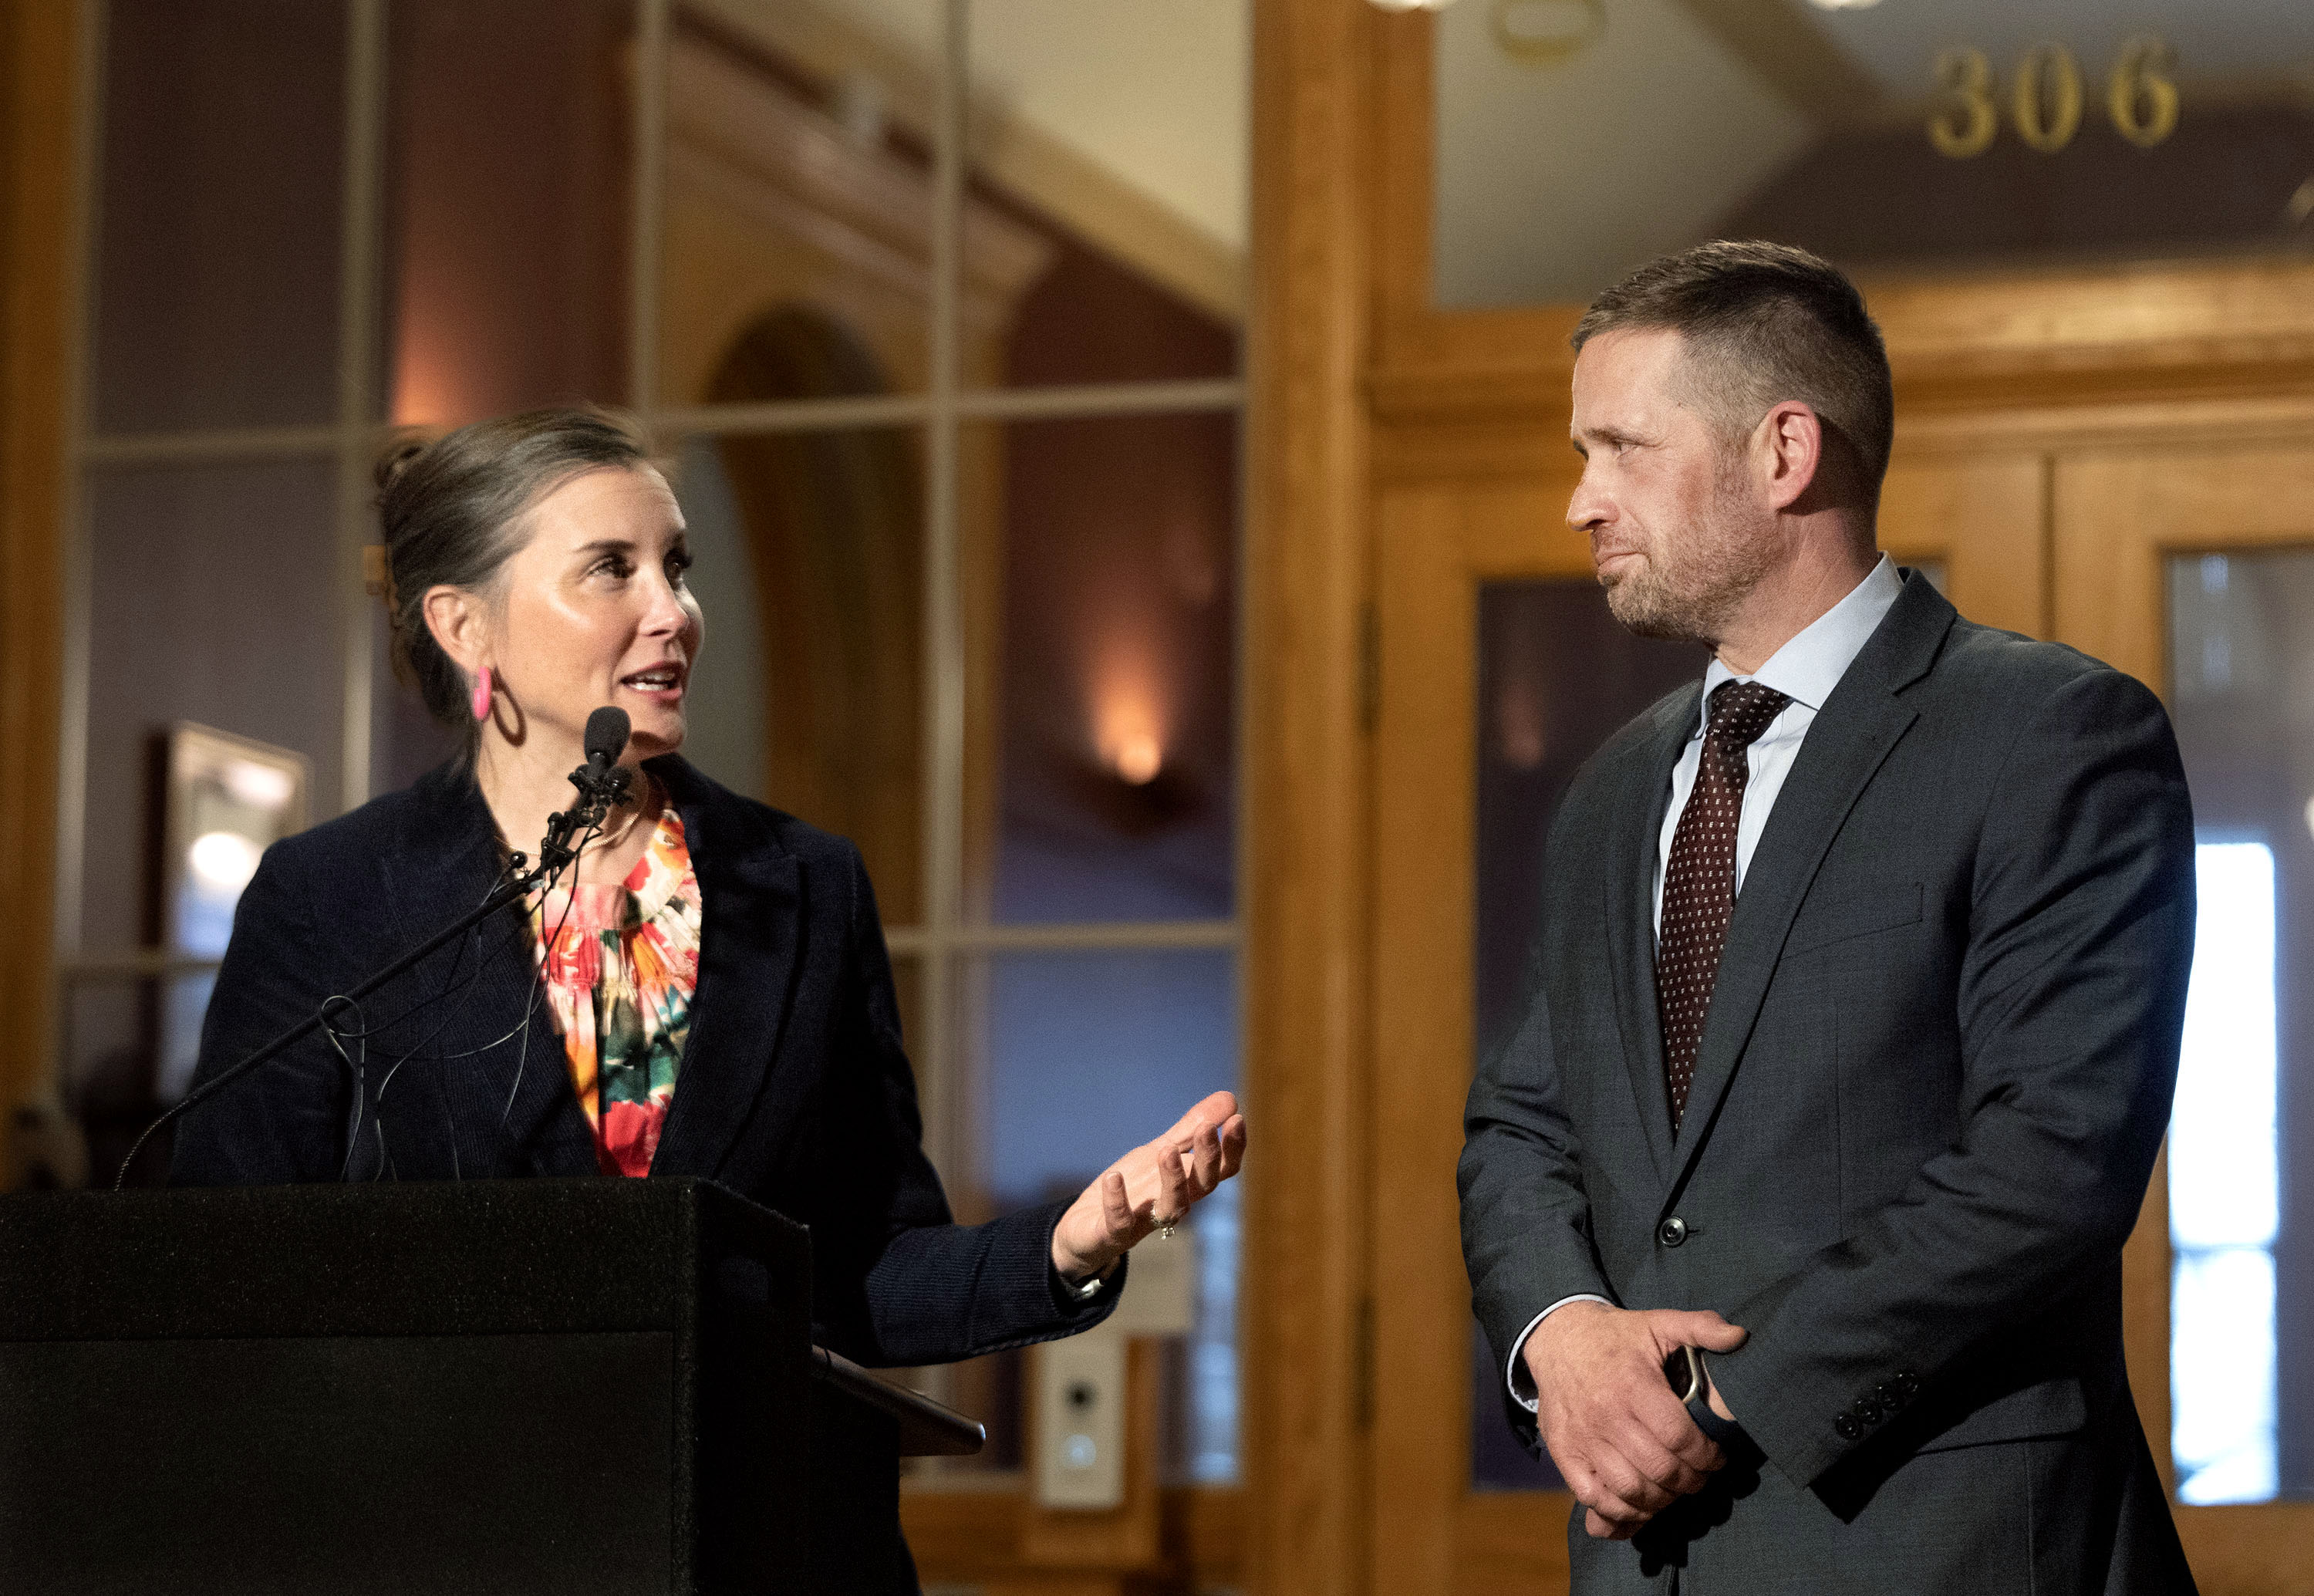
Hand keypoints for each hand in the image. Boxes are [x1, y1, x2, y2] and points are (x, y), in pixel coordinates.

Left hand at [1051, 1090, 1246, 1282]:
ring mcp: (1145, 1221)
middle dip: (1208, 1158)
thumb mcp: (1159, 1151)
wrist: (1088, 1226)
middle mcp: (1173, 1204)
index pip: (1222, 1169)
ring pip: (1171, 1208)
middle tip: (1207, 1128)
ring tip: (1166, 1150)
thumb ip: (1190, 1130)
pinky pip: (1120, 1222)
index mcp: (1188, 1183)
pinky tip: (1113, 1176)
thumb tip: (1231, 1098)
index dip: (1232, 1148)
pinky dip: (1117, 1201)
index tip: (1237, 1119)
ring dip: (1172, 1180)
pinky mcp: (1113, 1234)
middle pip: (1202, 1186)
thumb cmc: (1132, 1188)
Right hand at [1521, 1301, 1746, 1539]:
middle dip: (1691, 1481)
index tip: (1717, 1457)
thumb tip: (1739, 1336)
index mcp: (1633, 1384)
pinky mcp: (1564, 1454)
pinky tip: (1640, 1504)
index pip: (1679, 1437)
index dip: (1707, 1456)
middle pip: (1660, 1469)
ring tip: (1673, 1488)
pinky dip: (1621, 1511)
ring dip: (1662, 1499)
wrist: (1557, 1338)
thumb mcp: (1658, 1323)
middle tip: (1700, 1476)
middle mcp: (1606, 1415)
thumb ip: (1701, 1327)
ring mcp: (1583, 1438)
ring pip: (1630, 1489)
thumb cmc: (1616, 1336)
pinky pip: (1594, 1498)